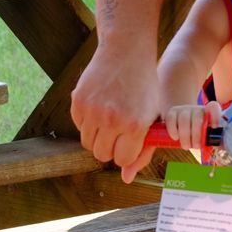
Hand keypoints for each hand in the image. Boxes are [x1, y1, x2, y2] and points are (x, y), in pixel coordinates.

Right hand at [71, 48, 158, 181]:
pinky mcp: (78, 102)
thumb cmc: (145, 85)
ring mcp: (93, 110)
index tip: (129, 141)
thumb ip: (143, 149)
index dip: (125, 152)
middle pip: (102, 155)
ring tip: (110, 119)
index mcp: (134, 126)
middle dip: (110, 147)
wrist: (127, 51)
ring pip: (87, 144)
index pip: (122, 160)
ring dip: (98, 136)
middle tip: (118, 131)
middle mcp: (112, 120)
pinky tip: (100, 106)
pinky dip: (88, 122)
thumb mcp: (152, 116)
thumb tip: (126, 179)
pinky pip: (79, 126)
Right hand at [163, 100, 222, 150]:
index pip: (213, 107)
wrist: (183, 124)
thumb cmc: (198, 132)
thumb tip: (218, 145)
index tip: (214, 127)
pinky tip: (175, 138)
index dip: (215, 116)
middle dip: (196, 135)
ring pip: (184, 119)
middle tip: (195, 147)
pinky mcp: (172, 112)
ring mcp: (184, 109)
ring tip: (186, 146)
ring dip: (185, 136)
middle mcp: (197, 109)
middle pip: (197, 118)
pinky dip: (173, 130)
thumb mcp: (207, 134)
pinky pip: (171, 118)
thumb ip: (213, 138)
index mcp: (209, 113)